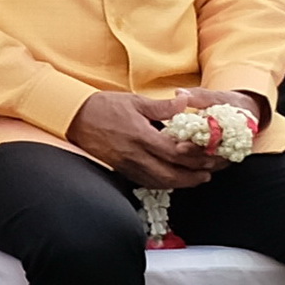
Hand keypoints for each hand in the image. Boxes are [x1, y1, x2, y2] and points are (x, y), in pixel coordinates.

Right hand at [69, 89, 230, 186]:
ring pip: (159, 181)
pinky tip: (173, 179)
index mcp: (141, 135)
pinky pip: (146, 181)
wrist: (74, 118)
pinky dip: (164, 183)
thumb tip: (185, 103)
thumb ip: (162, 107)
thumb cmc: (104, 106)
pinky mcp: (122, 169)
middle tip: (209, 172)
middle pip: (170, 173)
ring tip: (197, 179)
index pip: (174, 152)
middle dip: (192, 176)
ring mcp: (127, 165)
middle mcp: (135, 154)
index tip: (209, 154)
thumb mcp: (135, 101)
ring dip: (181, 183)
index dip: (195, 156)